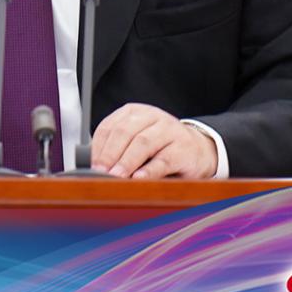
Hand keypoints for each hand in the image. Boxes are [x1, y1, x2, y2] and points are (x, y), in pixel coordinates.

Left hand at [91, 103, 216, 178]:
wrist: (199, 150)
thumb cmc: (161, 147)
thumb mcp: (137, 141)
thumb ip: (117, 150)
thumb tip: (96, 168)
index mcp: (135, 113)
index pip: (110, 126)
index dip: (99, 147)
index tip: (92, 165)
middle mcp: (152, 117)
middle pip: (125, 132)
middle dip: (110, 154)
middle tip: (101, 172)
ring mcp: (169, 131)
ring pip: (143, 143)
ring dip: (127, 162)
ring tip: (116, 176)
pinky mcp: (183, 148)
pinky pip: (163, 160)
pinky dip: (149, 170)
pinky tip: (139, 178)